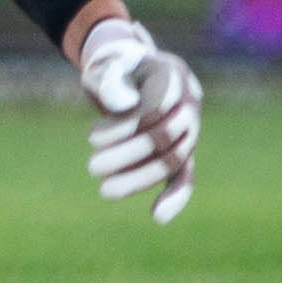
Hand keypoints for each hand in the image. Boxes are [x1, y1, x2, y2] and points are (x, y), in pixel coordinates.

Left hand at [74, 15, 200, 223]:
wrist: (126, 71)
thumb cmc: (111, 67)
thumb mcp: (104, 66)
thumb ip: (111, 80)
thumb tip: (120, 106)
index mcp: (172, 72)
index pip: (157, 105)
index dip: (125, 125)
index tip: (91, 137)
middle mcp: (190, 99)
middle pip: (165, 135)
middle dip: (128, 154)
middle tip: (92, 167)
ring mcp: (190, 126)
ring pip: (172, 159)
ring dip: (138, 178)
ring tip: (105, 190)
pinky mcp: (182, 148)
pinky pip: (186, 175)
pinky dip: (174, 196)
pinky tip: (158, 216)